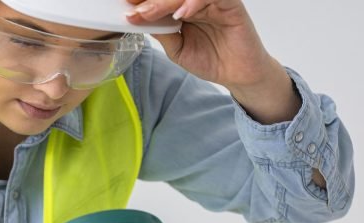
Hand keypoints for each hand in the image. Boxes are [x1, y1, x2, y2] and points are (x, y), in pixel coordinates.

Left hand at [126, 0, 300, 123]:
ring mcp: (213, 1)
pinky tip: (181, 14)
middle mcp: (196, 2)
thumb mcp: (177, 49)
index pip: (161, 0)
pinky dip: (194, 3)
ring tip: (149, 13)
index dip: (143, 1)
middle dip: (149, 1)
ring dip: (165, 2)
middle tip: (133, 9)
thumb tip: (137, 19)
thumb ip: (161, 32)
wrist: (238, 75)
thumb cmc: (211, 59)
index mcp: (183, 9)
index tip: (125, 6)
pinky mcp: (230, 5)